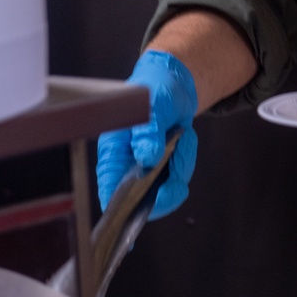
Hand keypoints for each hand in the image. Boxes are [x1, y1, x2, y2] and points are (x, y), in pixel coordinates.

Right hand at [96, 50, 198, 218]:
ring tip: (180, 138)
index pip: (110, 192)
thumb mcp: (152, 106)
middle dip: (166, 189)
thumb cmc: (153, 90)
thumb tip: (147, 158)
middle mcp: (127, 165)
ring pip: (165, 189)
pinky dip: (186, 158)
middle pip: (142, 201)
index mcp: (113, 152)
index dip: (121, 211)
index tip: (143, 212)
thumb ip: (148, 131)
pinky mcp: (163, 166)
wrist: (173, 84)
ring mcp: (146, 168)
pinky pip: (178, 176)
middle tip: (178, 173)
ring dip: (180, 166)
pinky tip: (184, 137)